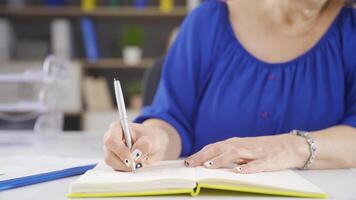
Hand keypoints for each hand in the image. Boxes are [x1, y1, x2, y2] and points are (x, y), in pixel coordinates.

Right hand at [103, 121, 167, 171]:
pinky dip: (127, 169)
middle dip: (124, 163)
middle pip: (109, 155)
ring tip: (140, 162)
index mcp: (116, 128)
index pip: (111, 141)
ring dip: (127, 167)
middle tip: (138, 164)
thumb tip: (135, 154)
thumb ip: (144, 145)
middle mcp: (110, 139)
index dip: (120, 151)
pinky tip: (136, 164)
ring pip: (112, 164)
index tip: (132, 159)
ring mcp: (110, 151)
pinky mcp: (113, 161)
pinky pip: (117, 169)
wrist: (152, 144)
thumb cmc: (150, 137)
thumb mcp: (152, 139)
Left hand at [184, 134, 308, 172]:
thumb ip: (228, 153)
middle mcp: (242, 145)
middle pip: (219, 149)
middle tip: (190, 165)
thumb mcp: (243, 149)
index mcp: (235, 143)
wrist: (288, 146)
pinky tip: (237, 171)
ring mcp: (254, 152)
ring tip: (208, 166)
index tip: (187, 162)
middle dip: (203, 157)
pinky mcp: (267, 160)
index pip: (213, 147)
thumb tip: (208, 160)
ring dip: (220, 159)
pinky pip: (256, 165)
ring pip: (235, 154)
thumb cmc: (262, 149)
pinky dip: (246, 168)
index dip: (200, 154)